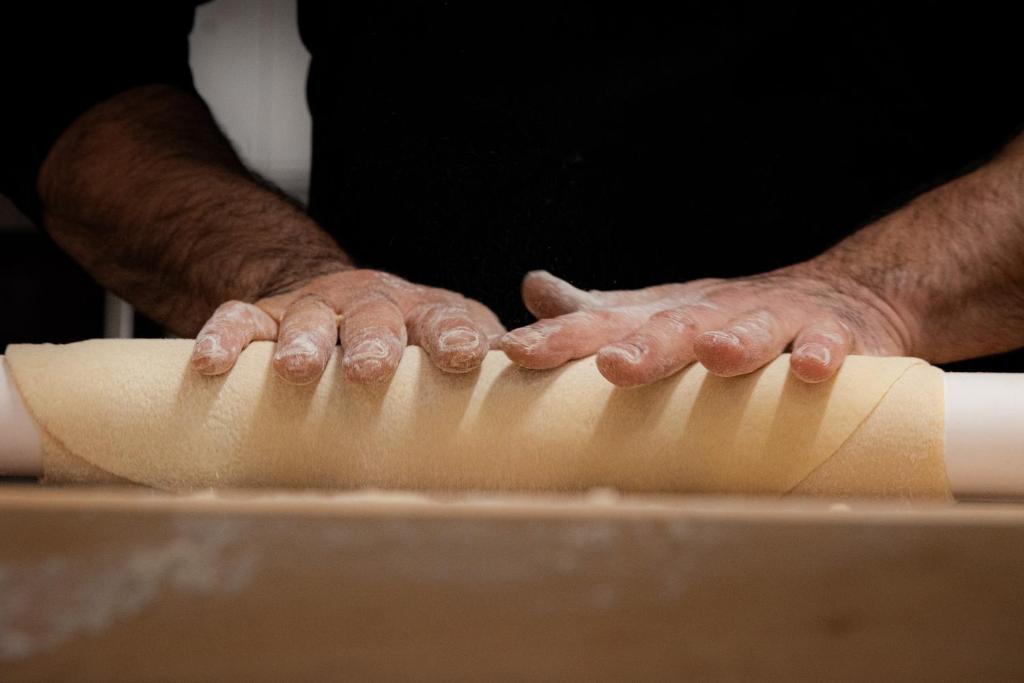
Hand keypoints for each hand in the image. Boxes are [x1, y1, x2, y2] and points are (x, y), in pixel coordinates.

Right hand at [191, 269, 504, 383]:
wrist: (344, 300)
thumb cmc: (412, 346)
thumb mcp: (451, 352)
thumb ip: (481, 382)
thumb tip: (531, 434)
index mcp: (429, 315)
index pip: (448, 321)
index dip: (455, 337)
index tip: (463, 358)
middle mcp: (375, 304)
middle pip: (376, 316)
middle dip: (375, 342)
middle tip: (372, 371)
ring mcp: (319, 307)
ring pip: (309, 317)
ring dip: (305, 342)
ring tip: (299, 372)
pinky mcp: (269, 315)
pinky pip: (242, 319)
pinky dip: (226, 338)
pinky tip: (211, 365)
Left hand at [500, 265, 911, 385]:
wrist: (831, 298)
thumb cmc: (720, 321)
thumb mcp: (656, 315)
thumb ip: (596, 312)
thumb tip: (532, 291)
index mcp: (661, 317)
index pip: (602, 326)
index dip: (559, 339)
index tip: (514, 353)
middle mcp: (708, 314)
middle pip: (673, 328)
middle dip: (644, 348)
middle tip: (613, 365)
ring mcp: (769, 320)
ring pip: (750, 329)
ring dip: (733, 342)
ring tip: (715, 355)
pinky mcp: (826, 334)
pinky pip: (824, 343)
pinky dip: (818, 354)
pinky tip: (809, 369)